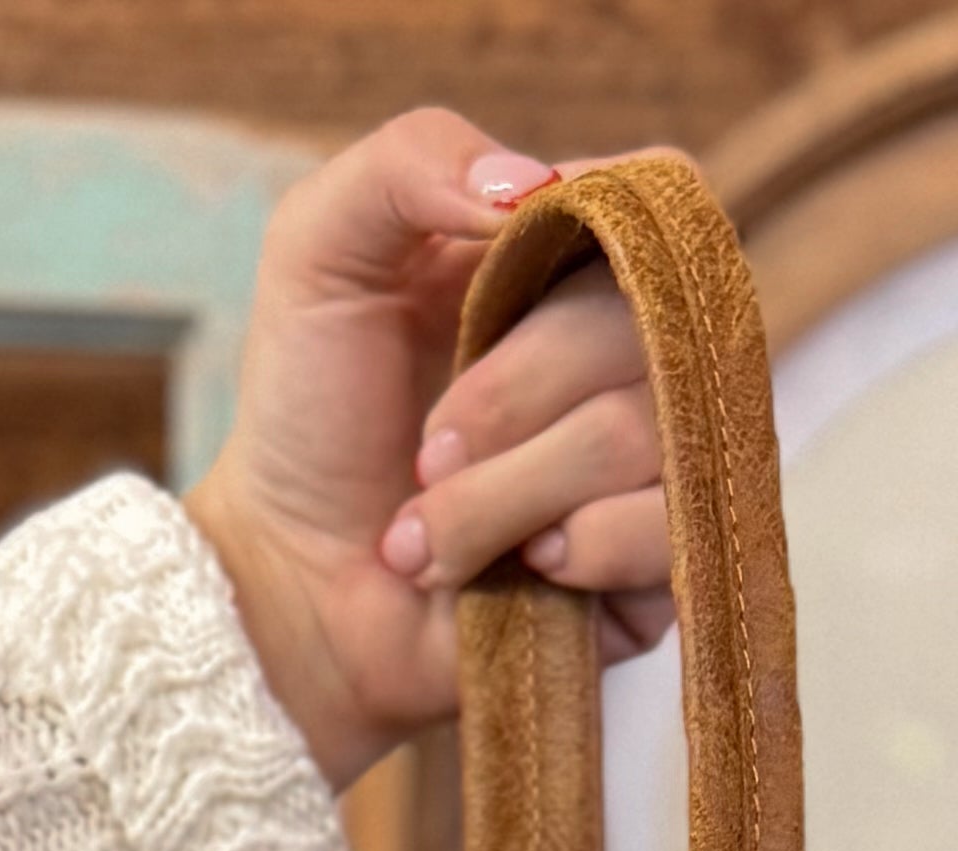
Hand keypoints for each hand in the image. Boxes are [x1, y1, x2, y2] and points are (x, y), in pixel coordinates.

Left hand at [185, 109, 673, 792]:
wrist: (295, 586)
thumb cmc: (311, 417)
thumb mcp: (320, 250)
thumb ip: (411, 158)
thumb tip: (533, 185)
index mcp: (564, 264)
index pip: (656, 197)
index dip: (596, 231)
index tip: (494, 279)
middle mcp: (625, 357)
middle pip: (644, 324)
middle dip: (510, 393)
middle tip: (428, 447)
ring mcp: (651, 467)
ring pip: (640, 436)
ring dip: (507, 491)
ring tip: (437, 529)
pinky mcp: (657, 571)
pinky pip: (662, 534)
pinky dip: (568, 551)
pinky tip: (518, 572)